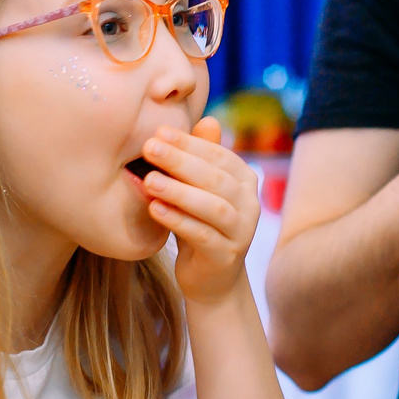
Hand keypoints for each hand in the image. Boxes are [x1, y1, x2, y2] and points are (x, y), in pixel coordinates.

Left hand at [139, 118, 259, 305]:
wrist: (210, 279)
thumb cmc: (200, 223)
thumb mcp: (199, 189)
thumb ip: (201, 158)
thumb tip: (207, 119)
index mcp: (244, 180)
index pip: (218, 155)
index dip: (189, 143)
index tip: (157, 131)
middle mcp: (249, 204)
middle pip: (215, 178)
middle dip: (180, 161)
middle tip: (149, 148)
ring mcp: (241, 232)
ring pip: (213, 207)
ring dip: (179, 192)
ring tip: (149, 181)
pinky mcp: (226, 257)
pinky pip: (203, 235)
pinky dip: (178, 221)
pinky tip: (155, 209)